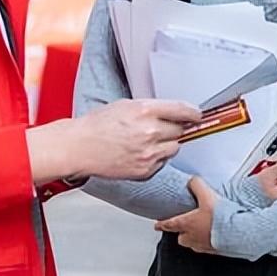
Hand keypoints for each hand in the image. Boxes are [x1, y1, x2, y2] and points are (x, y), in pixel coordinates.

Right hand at [27, 99, 199, 183]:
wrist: (79, 147)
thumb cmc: (98, 125)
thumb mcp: (126, 105)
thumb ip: (152, 109)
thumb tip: (173, 112)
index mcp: (146, 110)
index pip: (183, 110)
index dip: (193, 113)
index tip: (197, 115)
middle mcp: (150, 131)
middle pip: (181, 130)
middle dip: (175, 129)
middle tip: (161, 128)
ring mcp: (149, 153)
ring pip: (174, 148)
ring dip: (166, 144)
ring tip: (146, 141)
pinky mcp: (145, 170)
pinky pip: (162, 163)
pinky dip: (156, 158)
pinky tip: (138, 153)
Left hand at [155, 177, 216, 252]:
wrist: (237, 232)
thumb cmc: (220, 217)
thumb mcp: (206, 194)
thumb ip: (196, 185)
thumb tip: (192, 180)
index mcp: (186, 224)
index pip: (169, 225)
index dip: (162, 224)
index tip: (157, 225)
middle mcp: (192, 237)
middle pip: (181, 238)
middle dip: (181, 233)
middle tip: (184, 226)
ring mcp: (204, 246)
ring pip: (194, 243)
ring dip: (195, 237)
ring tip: (203, 229)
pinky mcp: (216, 250)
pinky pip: (208, 247)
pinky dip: (210, 241)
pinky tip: (217, 234)